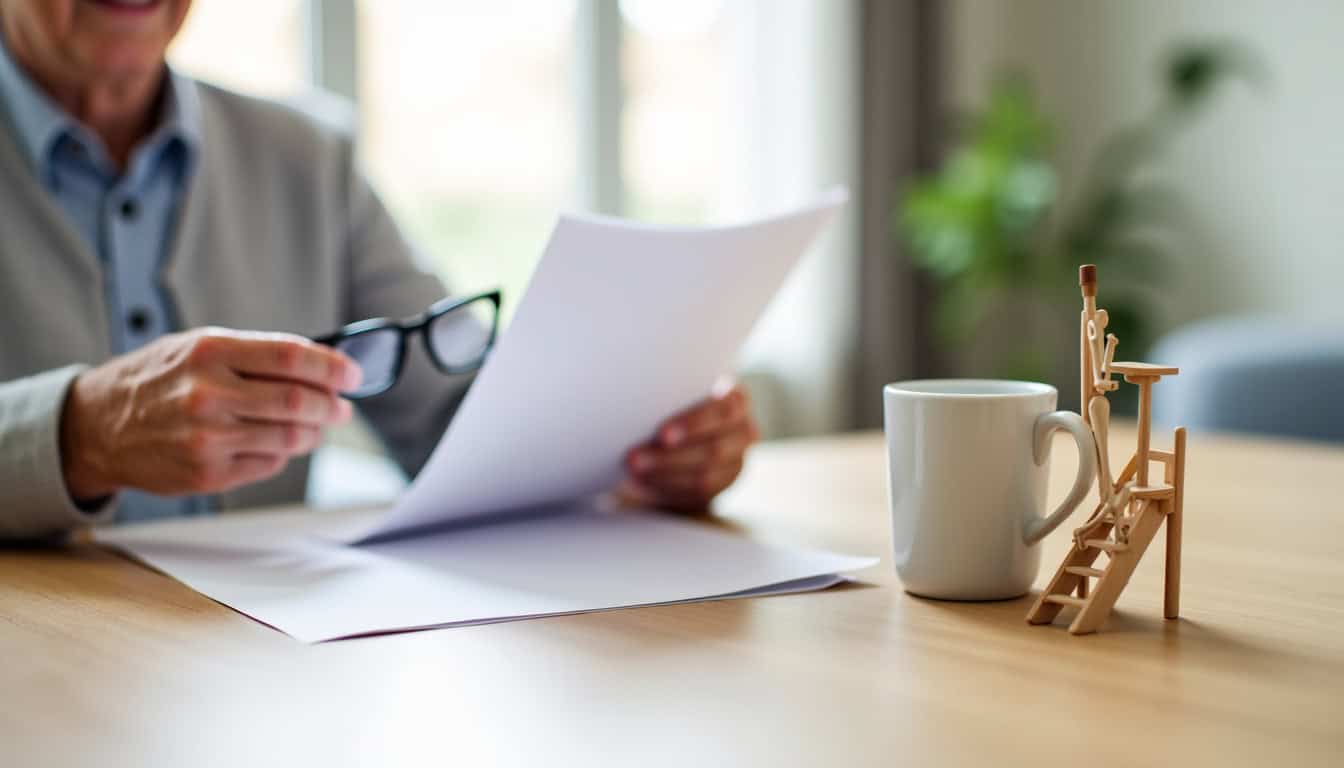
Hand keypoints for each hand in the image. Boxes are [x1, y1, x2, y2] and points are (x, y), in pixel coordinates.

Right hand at [60, 328, 362, 502]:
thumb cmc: (158, 380)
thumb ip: (255, 355)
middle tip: (342, 407)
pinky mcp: (207, 474)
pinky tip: (275, 442)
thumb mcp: (197, 348)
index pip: (291, 356)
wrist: (98, 425)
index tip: (354, 375)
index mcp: (209, 352)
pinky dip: (283, 454)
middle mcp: (208, 394)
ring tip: (316, 425)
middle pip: (298, 402)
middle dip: (332, 406)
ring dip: (314, 432)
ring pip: (290, 438)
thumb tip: (322, 366)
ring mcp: (207, 438)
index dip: (332, 367)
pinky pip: (268, 464)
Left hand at [622, 385, 759, 511]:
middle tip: (633, 458)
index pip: (723, 412)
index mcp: (737, 399)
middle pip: (713, 449)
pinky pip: (699, 493)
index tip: (661, 435)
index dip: (693, 424)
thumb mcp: (679, 393)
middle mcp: (745, 430)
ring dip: (664, 475)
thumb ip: (667, 397)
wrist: (697, 429)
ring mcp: (739, 460)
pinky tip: (644, 483)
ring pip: (706, 476)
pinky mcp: (726, 483)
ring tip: (633, 471)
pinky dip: (669, 488)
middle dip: (669, 457)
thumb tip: (629, 408)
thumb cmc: (680, 401)